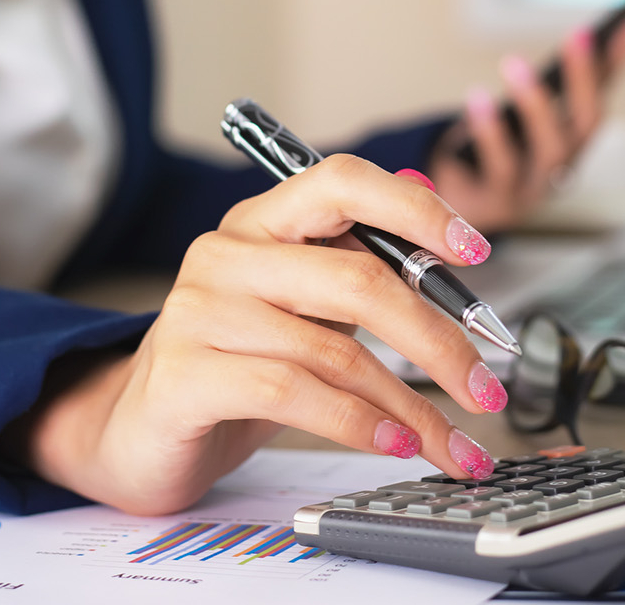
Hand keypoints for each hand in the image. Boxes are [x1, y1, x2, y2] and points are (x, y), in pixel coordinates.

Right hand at [10, 156, 506, 514]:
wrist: (140, 427)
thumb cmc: (239, 359)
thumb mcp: (304, 305)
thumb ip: (362, 270)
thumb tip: (447, 242)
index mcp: (266, 221)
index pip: (344, 181)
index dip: (415, 208)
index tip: (475, 251)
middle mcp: (229, 252)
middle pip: (358, 277)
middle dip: (438, 338)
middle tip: (484, 385)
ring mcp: (200, 310)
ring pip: (335, 349)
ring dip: (409, 404)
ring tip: (444, 439)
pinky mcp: (185, 375)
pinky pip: (293, 393)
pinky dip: (356, 423)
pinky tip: (390, 442)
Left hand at [428, 16, 624, 231]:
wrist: (453, 215)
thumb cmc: (494, 151)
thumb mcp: (521, 115)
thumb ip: (548, 84)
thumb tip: (584, 34)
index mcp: (574, 141)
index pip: (605, 90)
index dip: (621, 60)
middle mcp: (564, 166)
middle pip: (587, 123)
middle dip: (586, 78)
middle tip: (579, 35)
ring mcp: (536, 188)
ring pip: (549, 150)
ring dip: (536, 104)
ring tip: (514, 62)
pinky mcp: (499, 201)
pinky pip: (500, 167)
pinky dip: (489, 132)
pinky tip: (477, 98)